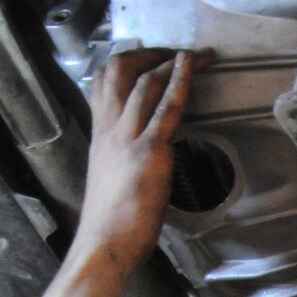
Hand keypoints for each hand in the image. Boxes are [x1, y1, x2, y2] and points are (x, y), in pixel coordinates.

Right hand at [69, 49, 201, 273]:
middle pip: (120, 69)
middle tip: (175, 50)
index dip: (125, 62)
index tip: (147, 56)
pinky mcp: (148, 152)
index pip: (100, 82)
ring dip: (173, 61)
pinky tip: (193, 66)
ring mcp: (127, 138)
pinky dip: (181, 81)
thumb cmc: (111, 225)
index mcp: (99, 136)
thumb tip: (140, 161)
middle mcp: (109, 129)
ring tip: (198, 54)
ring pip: (144, 81)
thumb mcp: (111, 181)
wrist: (103, 246)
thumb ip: (123, 162)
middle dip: (149, 52)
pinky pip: (166, 107)